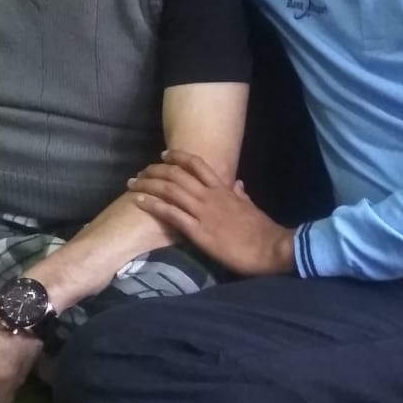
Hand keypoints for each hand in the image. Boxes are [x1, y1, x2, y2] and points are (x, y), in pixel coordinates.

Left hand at [128, 150, 295, 276]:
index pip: (198, 165)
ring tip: (131, 183)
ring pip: (169, 191)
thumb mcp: (251, 207)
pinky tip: (138, 202)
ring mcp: (203, 212)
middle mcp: (210, 196)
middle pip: (177, 175)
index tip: (164, 154)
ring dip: (147, 185)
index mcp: (223, 190)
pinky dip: (152, 205)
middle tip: (140, 172)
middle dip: (155, 171)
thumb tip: (237, 184)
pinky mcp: (198, 231)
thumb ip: (241, 195)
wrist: (270, 248)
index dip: (178, 157)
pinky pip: (170, 214)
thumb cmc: (263, 231)